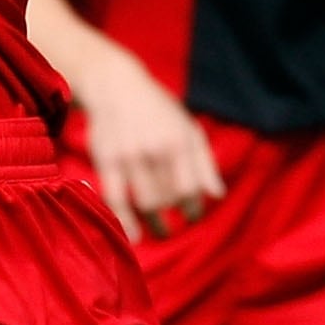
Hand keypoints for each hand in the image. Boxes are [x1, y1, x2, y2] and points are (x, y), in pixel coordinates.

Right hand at [73, 52, 224, 239]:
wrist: (116, 87)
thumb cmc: (158, 110)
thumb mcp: (188, 129)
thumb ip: (205, 163)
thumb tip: (218, 196)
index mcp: (179, 142)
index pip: (191, 188)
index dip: (193, 207)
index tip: (192, 216)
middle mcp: (155, 150)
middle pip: (169, 197)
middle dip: (173, 213)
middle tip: (174, 224)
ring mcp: (129, 156)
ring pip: (147, 201)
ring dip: (155, 222)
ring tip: (160, 231)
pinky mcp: (106, 161)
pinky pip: (116, 199)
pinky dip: (126, 221)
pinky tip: (135, 237)